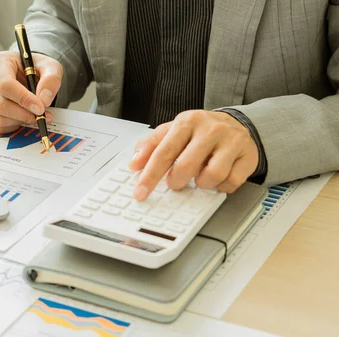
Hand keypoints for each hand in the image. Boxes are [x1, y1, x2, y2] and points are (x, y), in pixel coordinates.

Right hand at [0, 51, 62, 133]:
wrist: (25, 73)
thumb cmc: (34, 68)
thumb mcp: (49, 66)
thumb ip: (51, 79)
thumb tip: (44, 100)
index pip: (5, 85)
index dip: (24, 99)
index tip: (40, 108)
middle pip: (1, 104)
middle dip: (24, 114)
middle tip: (42, 115)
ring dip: (19, 121)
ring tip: (33, 115)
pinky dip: (13, 126)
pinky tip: (23, 117)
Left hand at [129, 110, 258, 199]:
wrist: (235, 125)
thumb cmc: (199, 132)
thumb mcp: (172, 132)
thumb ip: (150, 146)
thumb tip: (134, 163)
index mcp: (187, 121)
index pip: (164, 152)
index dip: (150, 175)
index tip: (141, 192)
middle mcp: (210, 129)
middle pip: (186, 166)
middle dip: (177, 181)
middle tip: (176, 183)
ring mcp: (231, 141)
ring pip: (211, 176)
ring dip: (201, 184)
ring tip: (200, 176)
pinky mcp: (248, 155)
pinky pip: (231, 183)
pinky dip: (221, 187)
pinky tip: (218, 178)